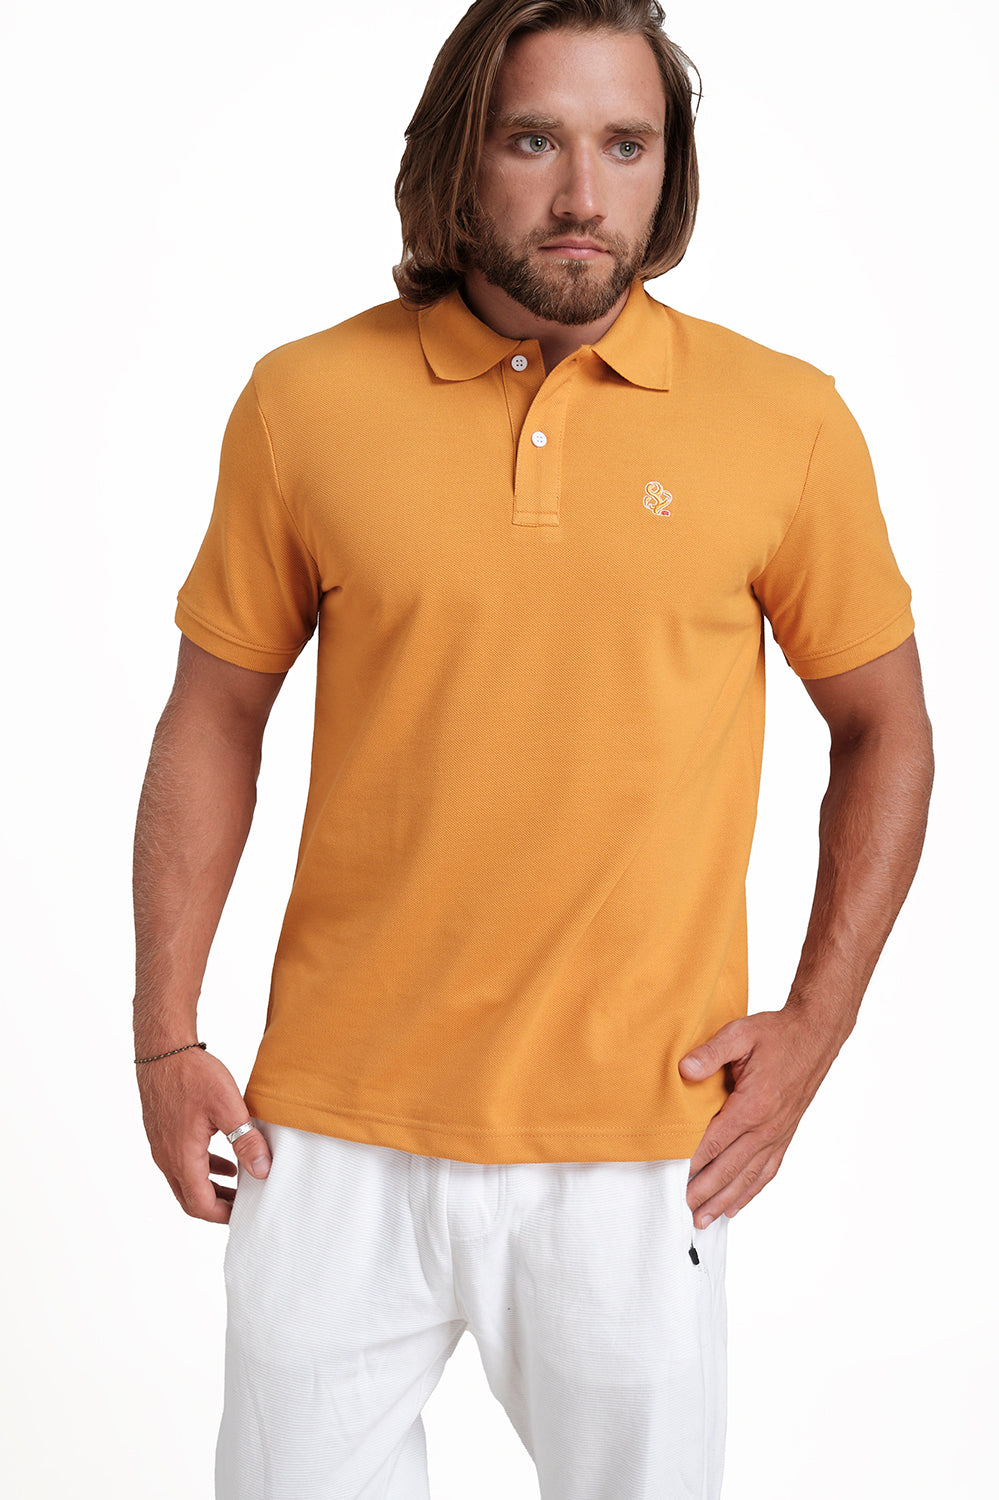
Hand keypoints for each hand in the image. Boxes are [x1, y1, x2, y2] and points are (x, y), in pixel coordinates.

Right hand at [136, 1048, 272, 1223]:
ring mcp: (162, 1146)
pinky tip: (225, 1162)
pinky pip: (182, 1163)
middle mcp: (167, 1157)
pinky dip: (204, 1169)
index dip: (222, 1215)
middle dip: (217, 1207)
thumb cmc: (192, 1074)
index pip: (200, 1203)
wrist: (162, 1050)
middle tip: (244, 1207)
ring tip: (239, 1187)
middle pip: (190, 1198)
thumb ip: (246, 1141)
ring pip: (186, 1181)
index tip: (245, 1215)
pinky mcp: (163, 1133)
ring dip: (211, 1188)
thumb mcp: (227, 1106)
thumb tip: (262, 1171)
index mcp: (182, 1156)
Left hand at [679, 1007, 838, 1227]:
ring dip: (724, 1200)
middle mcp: (766, 1126)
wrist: (814, 1036)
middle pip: (729, 1168)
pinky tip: (735, 1205)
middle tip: (680, 1211)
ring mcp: (778, 1134)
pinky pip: (767, 1171)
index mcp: (753, 1104)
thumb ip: (711, 1052)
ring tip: (703, 1219)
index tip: (671, 1180)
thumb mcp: (741, 1032)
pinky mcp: (785, 1135)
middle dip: (704, 1192)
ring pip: (747, 1176)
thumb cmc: (776, 1034)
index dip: (692, 1163)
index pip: (715, 1141)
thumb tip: (685, 1070)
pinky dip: (749, 1192)